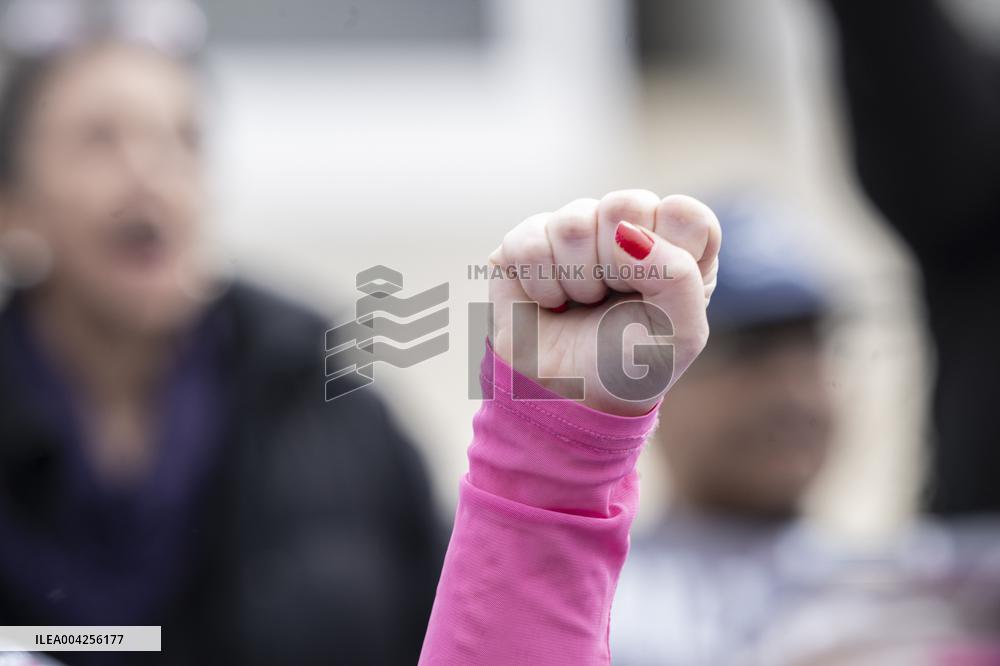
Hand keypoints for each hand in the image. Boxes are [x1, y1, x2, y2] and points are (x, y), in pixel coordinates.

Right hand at [488, 190, 719, 415]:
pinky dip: (540, 284)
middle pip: (625, 203)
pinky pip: (529, 240)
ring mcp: (575, 231)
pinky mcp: (527, 242)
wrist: (566, 399)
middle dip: (617, 266)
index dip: (666, 253)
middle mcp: (627, 228)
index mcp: (676, 246)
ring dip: (577, 280)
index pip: (683, 212)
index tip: (653, 294)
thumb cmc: (629, 368)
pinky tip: (549, 302)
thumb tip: (627, 232)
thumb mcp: (680, 335)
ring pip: (573, 222)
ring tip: (580, 304)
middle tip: (611, 299)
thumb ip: (680, 276)